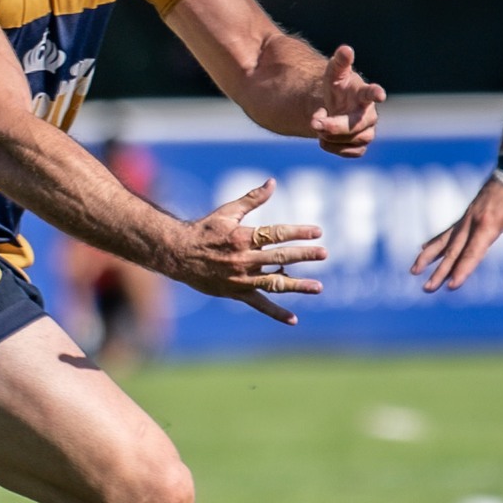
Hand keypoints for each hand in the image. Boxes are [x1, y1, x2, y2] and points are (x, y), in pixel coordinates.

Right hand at [172, 179, 326, 324]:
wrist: (178, 254)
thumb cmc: (205, 230)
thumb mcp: (227, 212)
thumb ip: (253, 199)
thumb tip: (273, 182)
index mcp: (242, 237)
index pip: (276, 234)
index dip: (298, 232)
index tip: (318, 231)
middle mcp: (243, 259)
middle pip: (279, 258)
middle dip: (304, 255)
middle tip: (324, 253)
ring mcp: (241, 279)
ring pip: (274, 284)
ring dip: (297, 286)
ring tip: (319, 287)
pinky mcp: (237, 293)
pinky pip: (259, 305)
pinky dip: (276, 313)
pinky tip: (293, 319)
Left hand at [309, 45, 384, 157]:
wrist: (334, 106)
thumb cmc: (337, 87)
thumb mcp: (333, 73)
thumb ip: (339, 62)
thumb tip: (346, 49)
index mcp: (363, 94)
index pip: (372, 92)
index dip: (376, 93)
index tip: (380, 94)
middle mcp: (370, 114)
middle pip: (358, 124)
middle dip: (336, 126)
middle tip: (314, 123)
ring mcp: (368, 130)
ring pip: (354, 140)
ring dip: (332, 136)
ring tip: (320, 125)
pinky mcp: (361, 145)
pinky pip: (351, 152)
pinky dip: (334, 147)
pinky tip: (325, 139)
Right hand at [412, 171, 502, 292]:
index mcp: (489, 223)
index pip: (473, 252)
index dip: (463, 270)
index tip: (451, 285)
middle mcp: (472, 221)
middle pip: (454, 251)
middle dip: (440, 272)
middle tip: (427, 289)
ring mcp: (467, 218)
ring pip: (445, 242)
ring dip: (428, 258)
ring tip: (413, 271)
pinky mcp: (466, 217)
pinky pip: (447, 232)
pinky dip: (434, 243)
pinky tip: (422, 251)